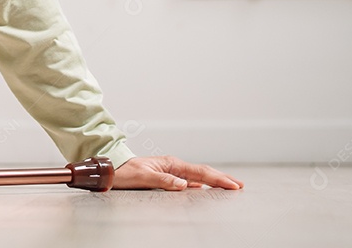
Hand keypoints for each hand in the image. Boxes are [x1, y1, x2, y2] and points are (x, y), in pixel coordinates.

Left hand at [111, 155, 242, 190]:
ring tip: (228, 185)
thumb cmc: (125, 172)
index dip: (218, 179)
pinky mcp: (167, 175)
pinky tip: (205, 188)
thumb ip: (163, 180)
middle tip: (239, 185)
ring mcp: (171, 170)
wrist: (112, 168)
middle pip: (203, 172)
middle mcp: (173, 165)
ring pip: (198, 175)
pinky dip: (202, 183)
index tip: (233, 185)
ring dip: (214, 180)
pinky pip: (190, 179)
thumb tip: (183, 185)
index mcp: (171, 164)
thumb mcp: (142, 177)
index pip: (200, 173)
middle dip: (222, 178)